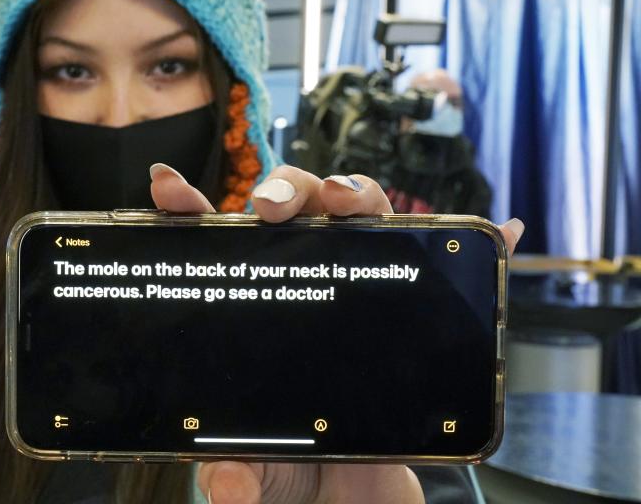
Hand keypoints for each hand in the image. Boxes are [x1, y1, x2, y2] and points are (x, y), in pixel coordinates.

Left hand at [149, 163, 524, 503]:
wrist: (347, 493)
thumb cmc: (289, 462)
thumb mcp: (251, 471)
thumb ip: (234, 476)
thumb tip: (229, 485)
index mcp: (247, 302)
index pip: (210, 241)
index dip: (185, 206)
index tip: (166, 187)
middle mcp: (301, 282)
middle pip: (295, 208)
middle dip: (286, 189)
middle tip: (275, 209)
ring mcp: (356, 292)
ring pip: (360, 217)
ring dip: (357, 194)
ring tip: (349, 203)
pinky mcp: (406, 316)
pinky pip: (444, 268)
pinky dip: (473, 242)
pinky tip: (495, 230)